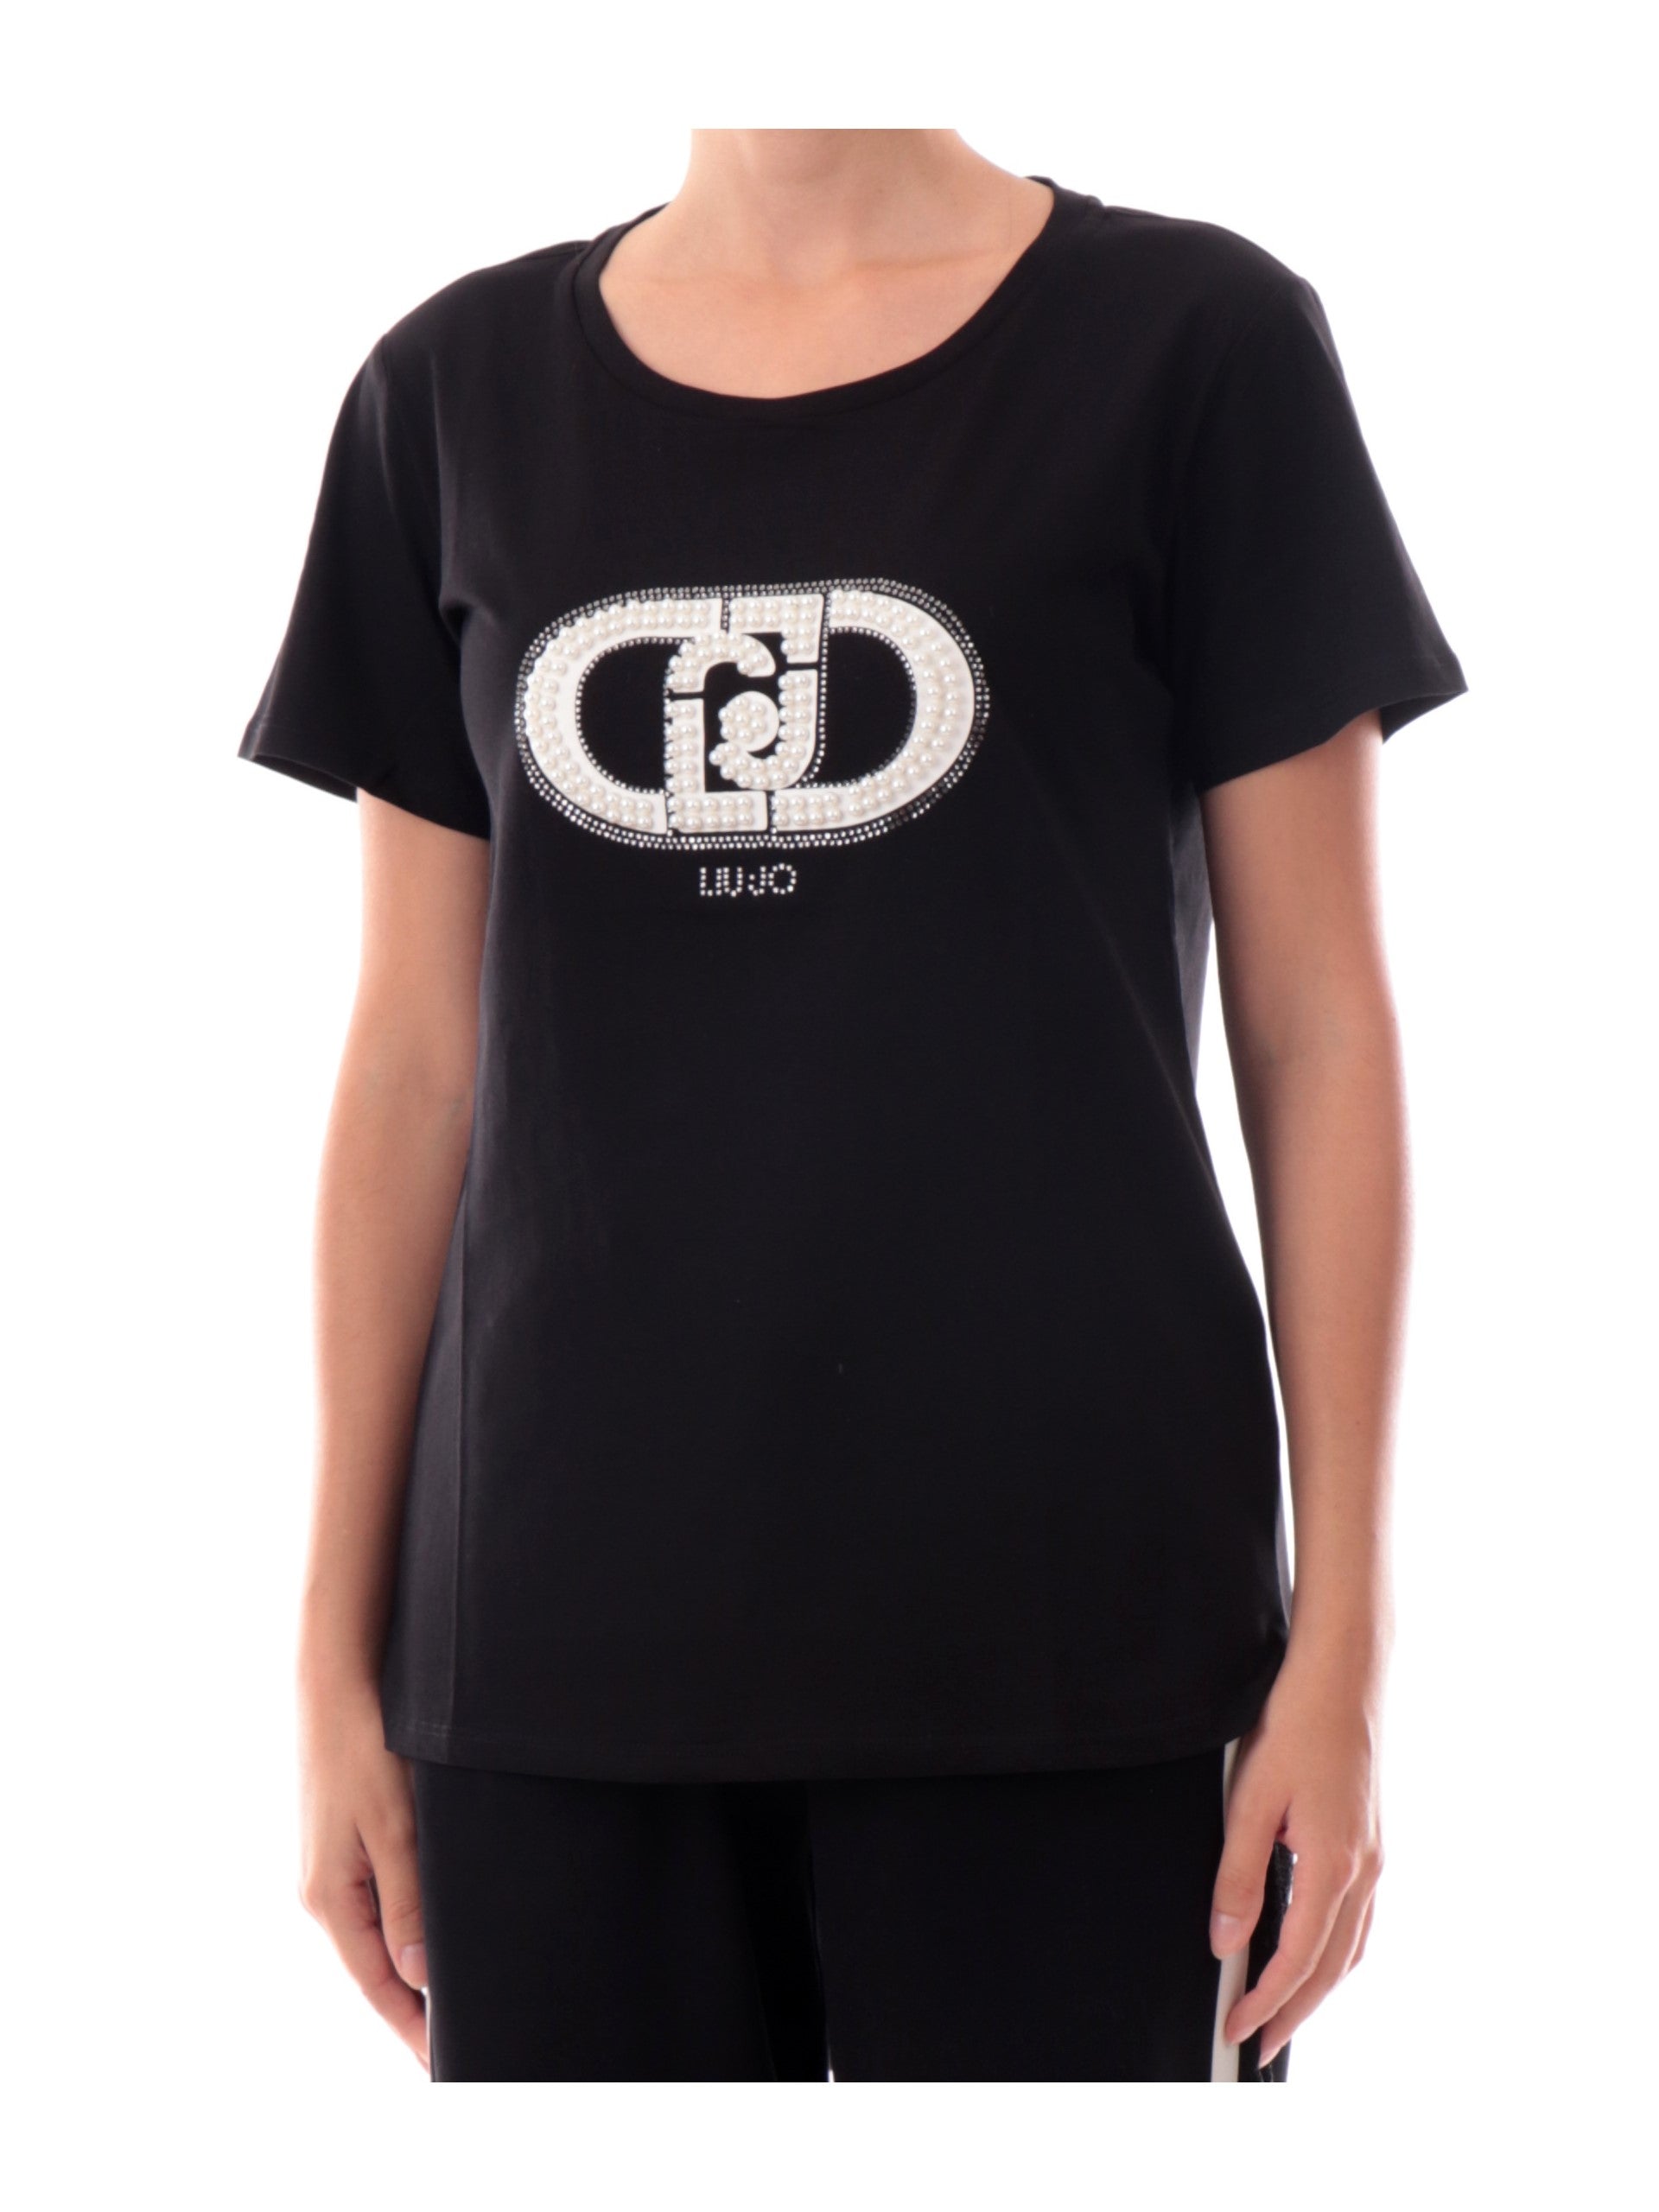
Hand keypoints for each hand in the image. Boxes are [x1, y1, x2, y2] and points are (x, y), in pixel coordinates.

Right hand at [297, 1669, 429, 2069]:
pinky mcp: (344, 1839)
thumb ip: (409, 1903)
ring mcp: (332, 1866)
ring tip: (453, 1998)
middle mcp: (324, 1890)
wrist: (335, 1680)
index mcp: (329, 1899)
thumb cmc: (365, 1747)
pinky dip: (404, 1927)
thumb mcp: (397, 1827)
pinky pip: (376, 1901)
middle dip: (415, 2006)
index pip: (377, 1985)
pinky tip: (431, 1931)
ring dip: (411, 1968)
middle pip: (375, 1968)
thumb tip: (419, 1979)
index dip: (412, 2026)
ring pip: (377, 1936)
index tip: (445, 2064)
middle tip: (461, 2039)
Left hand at [1209, 1649, 1384, 2066]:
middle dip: (1294, 2013)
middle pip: (1331, 1968)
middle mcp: (1364, 1871)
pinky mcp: (1372, 1839)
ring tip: (1284, 2012)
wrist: (1344, 1673)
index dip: (1264, 2002)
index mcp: (1334, 1867)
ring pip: (1351, 1947)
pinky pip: (1360, 1918)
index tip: (1236, 2031)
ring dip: (1318, 1987)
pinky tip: (1317, 1950)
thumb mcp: (1252, 1800)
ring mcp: (1375, 1856)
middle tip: (1259, 2045)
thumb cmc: (1297, 1724)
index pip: (1295, 1961)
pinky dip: (1337, 1951)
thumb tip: (1226, 1942)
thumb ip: (1239, 1876)